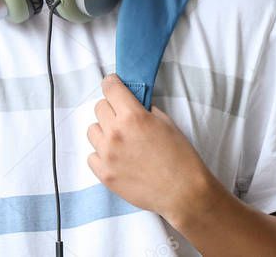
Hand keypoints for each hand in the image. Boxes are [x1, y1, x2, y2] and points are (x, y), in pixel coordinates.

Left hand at [86, 73, 211, 218]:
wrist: (183, 192)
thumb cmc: (180, 157)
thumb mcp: (166, 122)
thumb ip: (144, 109)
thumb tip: (131, 102)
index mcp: (133, 116)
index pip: (110, 87)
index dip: (112, 83)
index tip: (113, 85)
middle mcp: (115, 133)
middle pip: (99, 107)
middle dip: (111, 108)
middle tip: (123, 117)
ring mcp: (107, 154)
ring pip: (92, 130)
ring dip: (104, 131)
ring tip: (121, 140)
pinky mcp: (104, 174)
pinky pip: (92, 155)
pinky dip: (101, 154)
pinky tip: (117, 158)